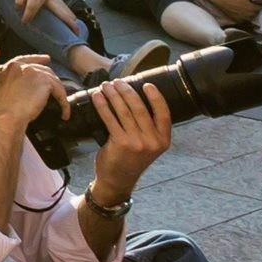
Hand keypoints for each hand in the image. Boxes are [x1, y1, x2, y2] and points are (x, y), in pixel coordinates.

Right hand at [0, 54, 65, 145]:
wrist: (6, 116)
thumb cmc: (2, 110)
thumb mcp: (1, 90)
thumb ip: (11, 82)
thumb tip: (25, 87)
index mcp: (9, 67)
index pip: (26, 60)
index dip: (38, 59)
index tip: (47, 59)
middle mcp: (21, 66)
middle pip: (42, 69)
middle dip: (52, 79)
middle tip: (59, 88)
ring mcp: (33, 71)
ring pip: (53, 80)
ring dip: (59, 93)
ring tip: (62, 105)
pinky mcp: (44, 81)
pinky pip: (59, 91)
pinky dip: (64, 103)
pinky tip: (64, 112)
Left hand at [83, 78, 170, 203]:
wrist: (118, 180)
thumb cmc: (132, 159)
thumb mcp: (149, 146)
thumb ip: (149, 128)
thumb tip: (135, 97)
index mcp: (163, 141)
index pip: (164, 114)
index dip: (156, 97)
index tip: (147, 84)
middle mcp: (152, 142)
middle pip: (140, 108)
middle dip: (127, 91)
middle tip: (118, 81)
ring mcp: (137, 143)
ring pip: (124, 111)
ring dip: (113, 95)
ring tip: (106, 85)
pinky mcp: (120, 143)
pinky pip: (110, 119)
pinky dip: (102, 105)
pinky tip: (98, 97)